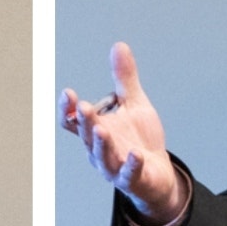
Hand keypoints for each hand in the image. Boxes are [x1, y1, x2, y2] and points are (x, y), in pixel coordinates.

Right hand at [59, 42, 185, 222]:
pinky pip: (129, 173)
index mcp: (95, 130)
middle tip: (83, 106)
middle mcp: (99, 150)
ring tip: (102, 129)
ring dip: (101, 143)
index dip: (68, 109)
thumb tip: (119, 46)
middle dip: (85, 121)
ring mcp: (114, 167)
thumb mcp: (134, 104)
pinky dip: (131, 164)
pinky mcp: (131, 179)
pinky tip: (135, 153)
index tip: (68, 93)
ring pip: (102, 156)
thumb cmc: (140, 139)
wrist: (158, 172)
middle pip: (87, 135)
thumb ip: (125, 78)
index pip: (74, 121)